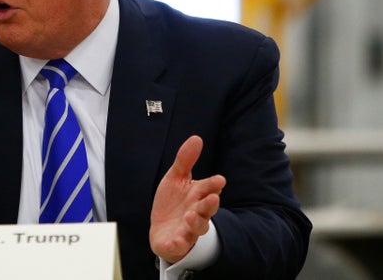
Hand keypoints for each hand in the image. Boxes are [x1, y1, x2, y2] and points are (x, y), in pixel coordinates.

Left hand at [149, 135, 225, 263]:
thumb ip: (185, 160)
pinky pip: (179, 245)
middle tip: (213, 198)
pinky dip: (178, 243)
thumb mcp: (176, 178)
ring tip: (191, 215)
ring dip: (196, 222)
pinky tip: (176, 240)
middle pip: (206, 209)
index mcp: (197, 195)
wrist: (163, 230)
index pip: (209, 188)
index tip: (219, 180)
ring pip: (197, 227)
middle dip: (210, 204)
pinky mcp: (177, 243)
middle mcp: (196, 212)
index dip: (213, 185)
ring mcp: (188, 229)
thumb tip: (197, 137)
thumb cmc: (174, 202)